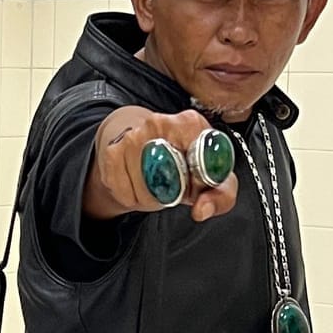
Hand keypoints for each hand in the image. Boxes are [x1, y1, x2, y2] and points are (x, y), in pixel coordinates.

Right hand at [87, 109, 239, 224]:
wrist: (142, 140)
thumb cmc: (182, 159)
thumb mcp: (213, 177)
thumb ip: (221, 196)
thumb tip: (201, 210)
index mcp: (190, 122)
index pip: (200, 162)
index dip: (199, 183)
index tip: (195, 185)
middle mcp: (158, 122)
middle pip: (169, 180)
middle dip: (172, 193)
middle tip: (174, 188)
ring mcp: (131, 136)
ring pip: (144, 190)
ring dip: (150, 198)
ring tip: (155, 186)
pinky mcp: (111, 151)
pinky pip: (123, 191)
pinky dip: (131, 197)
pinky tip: (137, 184)